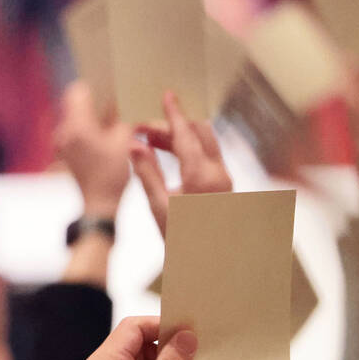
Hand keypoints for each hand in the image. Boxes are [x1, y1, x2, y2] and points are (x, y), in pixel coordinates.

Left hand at [54, 82, 131, 218]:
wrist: (99, 203)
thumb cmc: (112, 174)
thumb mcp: (124, 141)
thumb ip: (120, 117)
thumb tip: (117, 102)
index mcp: (77, 126)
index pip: (77, 91)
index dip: (93, 86)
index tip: (107, 87)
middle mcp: (64, 131)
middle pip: (75, 103)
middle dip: (94, 101)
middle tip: (113, 103)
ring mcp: (61, 141)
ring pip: (75, 116)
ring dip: (91, 115)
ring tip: (111, 119)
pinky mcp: (64, 150)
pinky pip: (74, 129)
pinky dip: (88, 127)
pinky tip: (105, 134)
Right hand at [130, 91, 232, 235]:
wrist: (210, 263)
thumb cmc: (183, 238)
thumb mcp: (159, 206)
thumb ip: (147, 172)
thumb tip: (135, 146)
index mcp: (202, 174)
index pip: (186, 134)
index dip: (174, 113)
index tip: (167, 96)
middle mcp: (218, 173)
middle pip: (198, 133)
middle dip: (173, 125)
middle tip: (145, 129)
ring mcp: (223, 180)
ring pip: (203, 144)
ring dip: (179, 138)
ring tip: (150, 142)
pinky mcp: (223, 187)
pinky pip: (206, 157)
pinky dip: (187, 150)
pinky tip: (167, 156)